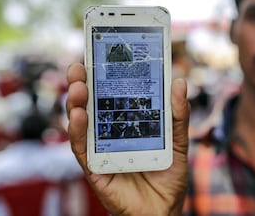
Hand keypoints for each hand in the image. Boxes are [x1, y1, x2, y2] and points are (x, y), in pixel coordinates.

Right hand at [66, 63, 189, 215]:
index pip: (112, 94)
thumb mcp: (178, 140)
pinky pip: (82, 148)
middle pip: (92, 104)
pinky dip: (77, 132)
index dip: (103, 75)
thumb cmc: (169, 174)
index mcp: (128, 122)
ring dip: (76, 102)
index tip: (98, 54)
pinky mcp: (94, 168)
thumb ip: (178, 114)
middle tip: (80, 66)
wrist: (163, 209)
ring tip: (78, 86)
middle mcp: (110, 132)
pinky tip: (78, 116)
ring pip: (81, 122)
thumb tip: (179, 81)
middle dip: (82, 83)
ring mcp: (100, 148)